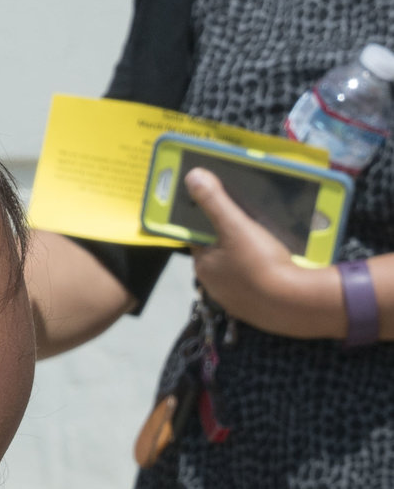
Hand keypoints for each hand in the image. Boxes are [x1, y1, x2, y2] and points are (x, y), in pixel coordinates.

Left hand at [184, 169, 342, 337]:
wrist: (296, 304)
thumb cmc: (260, 263)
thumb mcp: (236, 226)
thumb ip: (214, 201)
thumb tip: (192, 176)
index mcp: (203, 266)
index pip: (199, 239)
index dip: (210, 223)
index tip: (226, 213)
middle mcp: (214, 286)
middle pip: (220, 255)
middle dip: (233, 241)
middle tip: (252, 227)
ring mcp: (236, 301)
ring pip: (239, 273)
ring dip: (250, 260)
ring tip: (268, 244)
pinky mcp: (258, 312)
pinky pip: (259, 288)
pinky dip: (265, 278)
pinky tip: (280, 268)